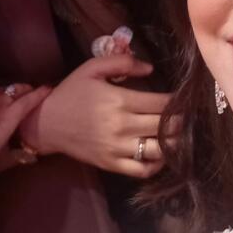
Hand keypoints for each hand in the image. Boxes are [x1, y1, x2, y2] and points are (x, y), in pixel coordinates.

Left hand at [0, 84, 50, 178]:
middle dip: (27, 90)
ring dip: (9, 93)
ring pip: (1, 89)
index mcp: (10, 113)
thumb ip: (15, 154)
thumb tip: (29, 157)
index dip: (42, 93)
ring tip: (11, 101)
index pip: (31, 98)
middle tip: (31, 95)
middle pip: (18, 88)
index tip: (49, 89)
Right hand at [19, 54, 169, 176]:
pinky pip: (143, 170)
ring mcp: (118, 148)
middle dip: (181, 121)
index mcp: (120, 101)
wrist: (46, 123)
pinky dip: (157, 164)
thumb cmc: (71, 93)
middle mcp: (122, 126)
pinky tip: (160, 153)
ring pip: (159, 150)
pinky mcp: (112, 164)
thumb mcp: (91, 68)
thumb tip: (150, 68)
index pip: (162, 103)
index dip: (179, 101)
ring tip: (178, 135)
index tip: (184, 99)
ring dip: (174, 143)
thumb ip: (122, 62)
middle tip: (186, 116)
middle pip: (166, 126)